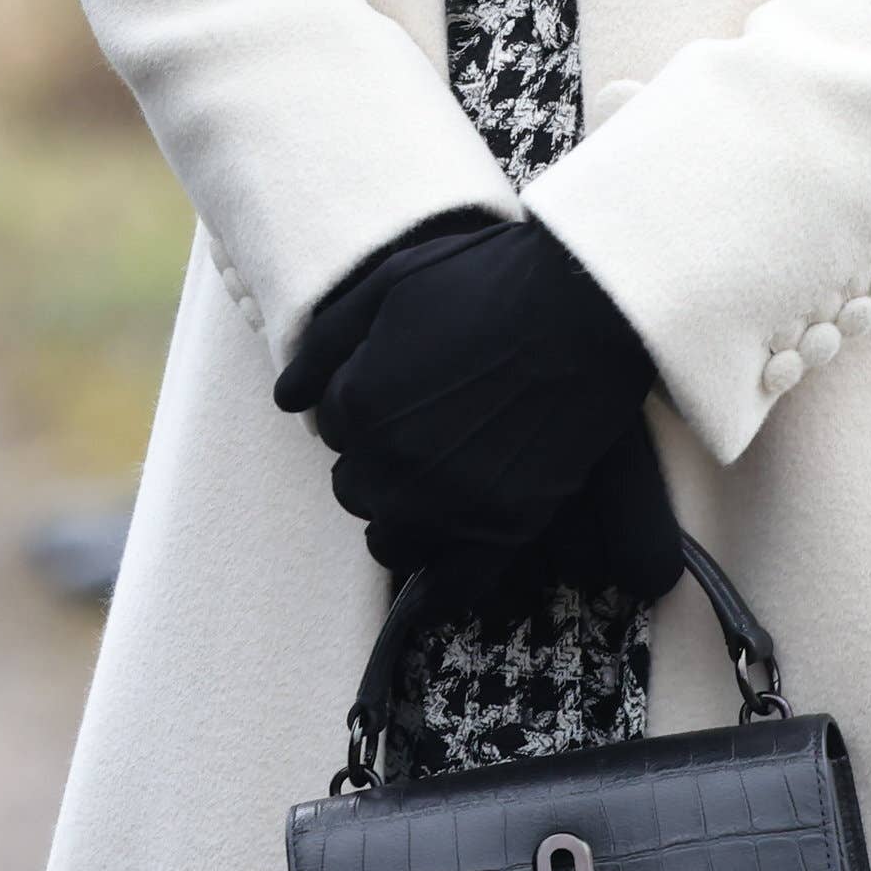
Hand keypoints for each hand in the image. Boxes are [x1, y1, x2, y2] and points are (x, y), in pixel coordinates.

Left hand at [298, 219, 657, 573]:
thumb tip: (286, 398)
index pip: (333, 430)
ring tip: (437, 484)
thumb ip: (326, 344)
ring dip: (403, 516)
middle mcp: (393, 464)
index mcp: (359, 405)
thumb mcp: (389, 285)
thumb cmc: (486, 280)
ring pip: (391, 539)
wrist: (584, 304)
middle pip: (355, 488)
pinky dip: (442, 589)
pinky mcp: (504, 526)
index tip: (398, 391)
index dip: (362, 408)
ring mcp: (449, 502)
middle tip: (422, 430)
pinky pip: (455, 587)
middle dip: (376, 462)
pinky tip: (442, 576)